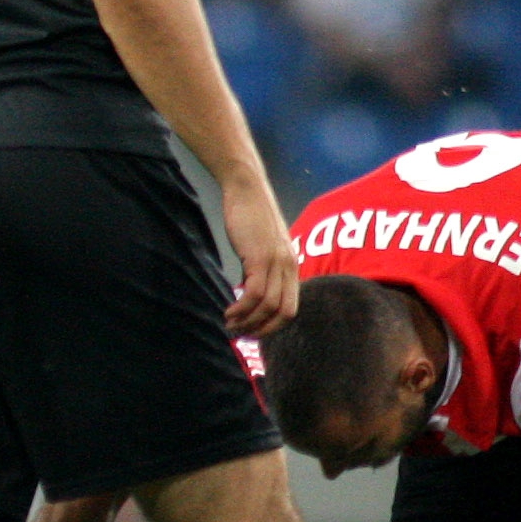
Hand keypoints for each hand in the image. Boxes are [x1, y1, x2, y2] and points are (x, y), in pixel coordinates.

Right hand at [221, 172, 298, 337]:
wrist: (246, 188)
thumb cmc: (250, 214)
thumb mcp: (261, 245)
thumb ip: (261, 267)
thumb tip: (250, 291)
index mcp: (291, 266)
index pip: (290, 308)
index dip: (272, 326)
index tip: (251, 331)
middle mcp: (289, 267)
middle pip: (284, 313)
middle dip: (261, 330)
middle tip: (240, 333)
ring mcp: (277, 262)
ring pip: (268, 306)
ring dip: (248, 321)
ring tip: (230, 324)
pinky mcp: (260, 257)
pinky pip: (254, 293)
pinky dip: (241, 308)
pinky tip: (229, 310)